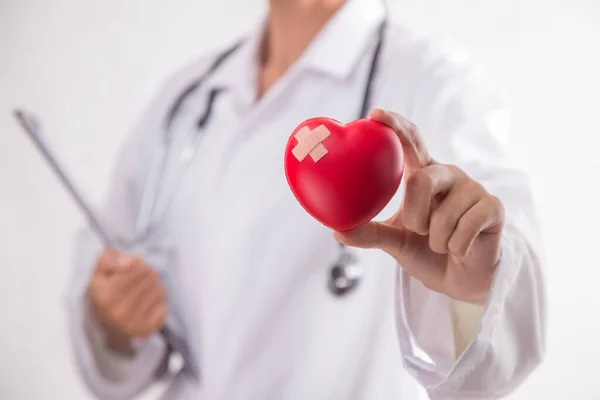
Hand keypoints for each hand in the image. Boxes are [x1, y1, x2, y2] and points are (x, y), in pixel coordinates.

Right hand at [89, 249, 167, 353]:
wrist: (110, 328)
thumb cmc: (106, 293)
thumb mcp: (99, 273)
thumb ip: (107, 260)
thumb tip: (127, 262)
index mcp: (103, 295)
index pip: (134, 267)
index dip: (136, 261)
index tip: (133, 264)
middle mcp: (117, 311)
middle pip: (149, 275)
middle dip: (147, 271)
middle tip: (142, 276)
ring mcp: (133, 323)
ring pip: (159, 289)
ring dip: (154, 285)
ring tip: (144, 289)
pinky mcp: (147, 329)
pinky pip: (164, 303)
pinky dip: (160, 299)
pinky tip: (149, 302)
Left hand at [334, 109, 504, 304]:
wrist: (461, 279)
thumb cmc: (426, 251)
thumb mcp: (394, 240)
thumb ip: (369, 233)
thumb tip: (337, 230)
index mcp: (423, 174)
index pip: (410, 142)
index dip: (396, 126)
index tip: (375, 113)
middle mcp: (448, 174)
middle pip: (421, 181)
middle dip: (414, 217)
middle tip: (418, 232)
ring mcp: (473, 188)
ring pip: (443, 214)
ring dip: (436, 240)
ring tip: (443, 243)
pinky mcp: (493, 207)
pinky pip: (464, 228)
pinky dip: (455, 247)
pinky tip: (461, 249)